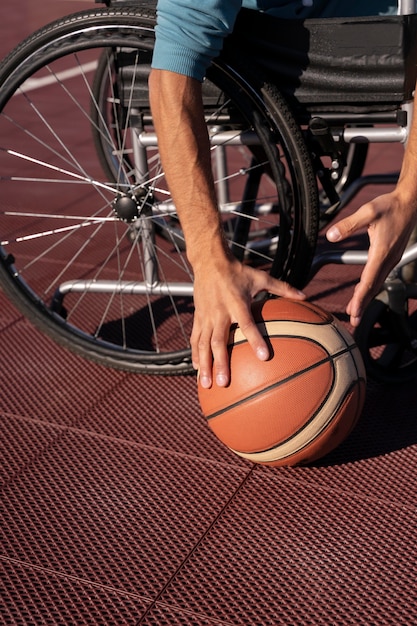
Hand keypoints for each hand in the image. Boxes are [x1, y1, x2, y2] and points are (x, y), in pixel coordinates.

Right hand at [191, 257, 305, 388]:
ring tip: (207, 383)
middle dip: (221, 363)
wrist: (209, 262)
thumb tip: (304, 296)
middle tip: (225, 382)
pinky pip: (195, 338)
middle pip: (219, 341)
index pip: (247, 324)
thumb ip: (283, 288)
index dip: (256, 340)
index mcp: (237, 303)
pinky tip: (198, 369)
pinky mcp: (199, 317)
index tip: (264, 356)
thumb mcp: (260, 277)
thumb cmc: (237, 271)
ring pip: (203, 344)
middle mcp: (220, 312)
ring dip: (205, 364)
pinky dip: (195, 354)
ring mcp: (207, 316)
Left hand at [326, 190, 416, 326]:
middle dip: (362, 304)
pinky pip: (379, 276)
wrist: (410, 202)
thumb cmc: (390, 206)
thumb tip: (331, 234)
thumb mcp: (368, 212)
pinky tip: (362, 291)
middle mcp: (388, 259)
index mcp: (381, 252)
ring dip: (366, 297)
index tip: (354, 312)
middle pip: (372, 287)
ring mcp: (391, 259)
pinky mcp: (391, 256)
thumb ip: (348, 224)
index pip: (368, 280)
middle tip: (354, 321)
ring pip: (376, 283)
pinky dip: (370, 286)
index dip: (360, 298)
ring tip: (356, 311)